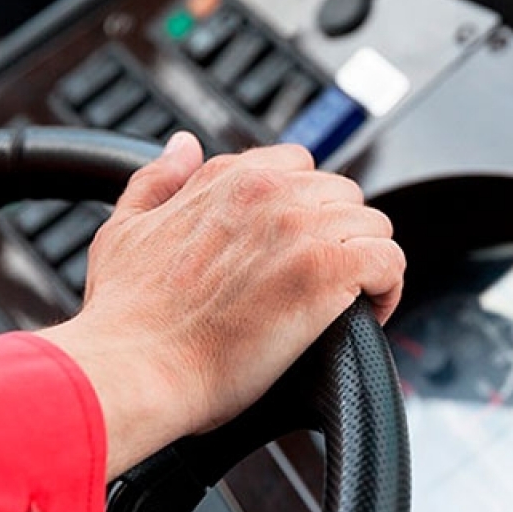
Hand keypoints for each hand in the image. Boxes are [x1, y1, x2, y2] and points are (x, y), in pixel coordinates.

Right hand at [37, 132, 404, 479]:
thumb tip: (182, 144)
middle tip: (320, 279)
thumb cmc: (126, 315)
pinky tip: (369, 311)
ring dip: (365, 260)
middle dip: (337, 233)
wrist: (136, 368)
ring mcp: (300, 228)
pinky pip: (389, 260)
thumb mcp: (123, 228)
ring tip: (346, 300)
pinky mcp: (325, 271)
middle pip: (342, 195)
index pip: (299, 167)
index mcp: (228, 178)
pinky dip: (388, 286)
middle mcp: (269, 192)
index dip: (305, 207)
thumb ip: (157, 179)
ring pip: (372, 225)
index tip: (297, 244)